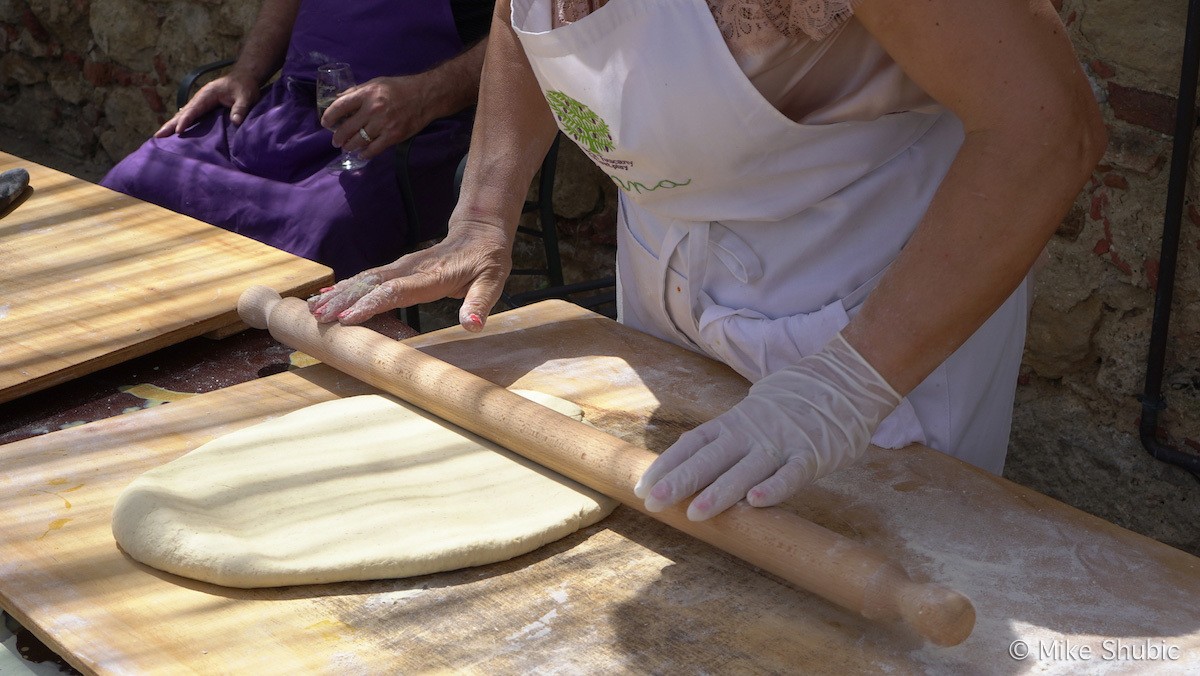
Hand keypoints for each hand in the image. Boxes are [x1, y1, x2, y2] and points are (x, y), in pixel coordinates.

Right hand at [155, 71, 261, 136]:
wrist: (244, 77)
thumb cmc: (244, 87)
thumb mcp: (246, 97)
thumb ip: (240, 108)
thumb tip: (236, 121)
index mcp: (207, 94)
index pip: (194, 109)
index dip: (186, 120)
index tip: (178, 131)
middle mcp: (200, 98)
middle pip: (183, 112)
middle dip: (170, 124)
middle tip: (158, 135)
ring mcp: (200, 102)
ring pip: (183, 114)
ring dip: (172, 124)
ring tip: (160, 135)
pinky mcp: (203, 106)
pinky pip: (190, 115)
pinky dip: (181, 122)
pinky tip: (174, 130)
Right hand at [307, 220, 512, 330]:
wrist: (480, 232)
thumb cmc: (487, 260)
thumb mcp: (492, 282)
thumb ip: (479, 304)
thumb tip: (470, 326)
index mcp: (431, 277)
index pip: (395, 291)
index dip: (371, 304)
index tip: (347, 318)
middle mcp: (410, 269)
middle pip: (371, 284)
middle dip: (343, 300)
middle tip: (318, 317)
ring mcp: (402, 267)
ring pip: (365, 280)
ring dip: (339, 293)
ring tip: (313, 309)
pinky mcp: (398, 269)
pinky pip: (368, 278)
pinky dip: (345, 287)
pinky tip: (326, 295)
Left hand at [322, 75, 431, 159]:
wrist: (426, 96)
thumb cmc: (399, 88)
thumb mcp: (376, 83)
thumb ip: (357, 92)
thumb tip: (338, 99)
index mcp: (367, 93)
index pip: (341, 106)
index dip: (329, 116)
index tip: (325, 123)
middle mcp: (373, 109)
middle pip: (347, 128)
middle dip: (338, 137)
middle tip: (336, 141)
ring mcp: (384, 124)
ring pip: (359, 141)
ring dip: (349, 146)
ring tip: (347, 147)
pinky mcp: (393, 136)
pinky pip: (374, 149)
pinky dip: (365, 153)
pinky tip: (362, 153)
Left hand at [634, 333, 901, 520]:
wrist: (843, 379)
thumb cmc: (790, 404)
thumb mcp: (750, 415)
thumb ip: (723, 437)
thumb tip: (684, 453)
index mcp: (734, 424)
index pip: (692, 444)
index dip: (667, 465)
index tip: (642, 487)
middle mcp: (751, 433)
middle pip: (710, 458)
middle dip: (680, 481)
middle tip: (654, 503)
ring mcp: (781, 443)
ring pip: (746, 469)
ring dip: (721, 491)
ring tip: (697, 512)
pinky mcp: (812, 455)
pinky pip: (791, 473)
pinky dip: (774, 487)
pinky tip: (756, 503)